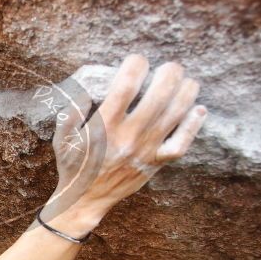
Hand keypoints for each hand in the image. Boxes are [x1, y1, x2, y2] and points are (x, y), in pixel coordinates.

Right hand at [44, 54, 206, 234]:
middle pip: (158, 96)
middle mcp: (128, 137)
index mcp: (104, 127)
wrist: (84, 200)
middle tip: (169, 67)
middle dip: (168, 73)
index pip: (126, 86)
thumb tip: (85, 87)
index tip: (137, 59)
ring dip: (186, 92)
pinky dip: (193, 126)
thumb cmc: (72, 165)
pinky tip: (198, 109)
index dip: (135, 65)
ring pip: (175, 115)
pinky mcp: (155, 163)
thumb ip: (71, 111)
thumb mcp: (62, 137)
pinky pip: (181, 144)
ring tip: (186, 80)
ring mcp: (145, 151)